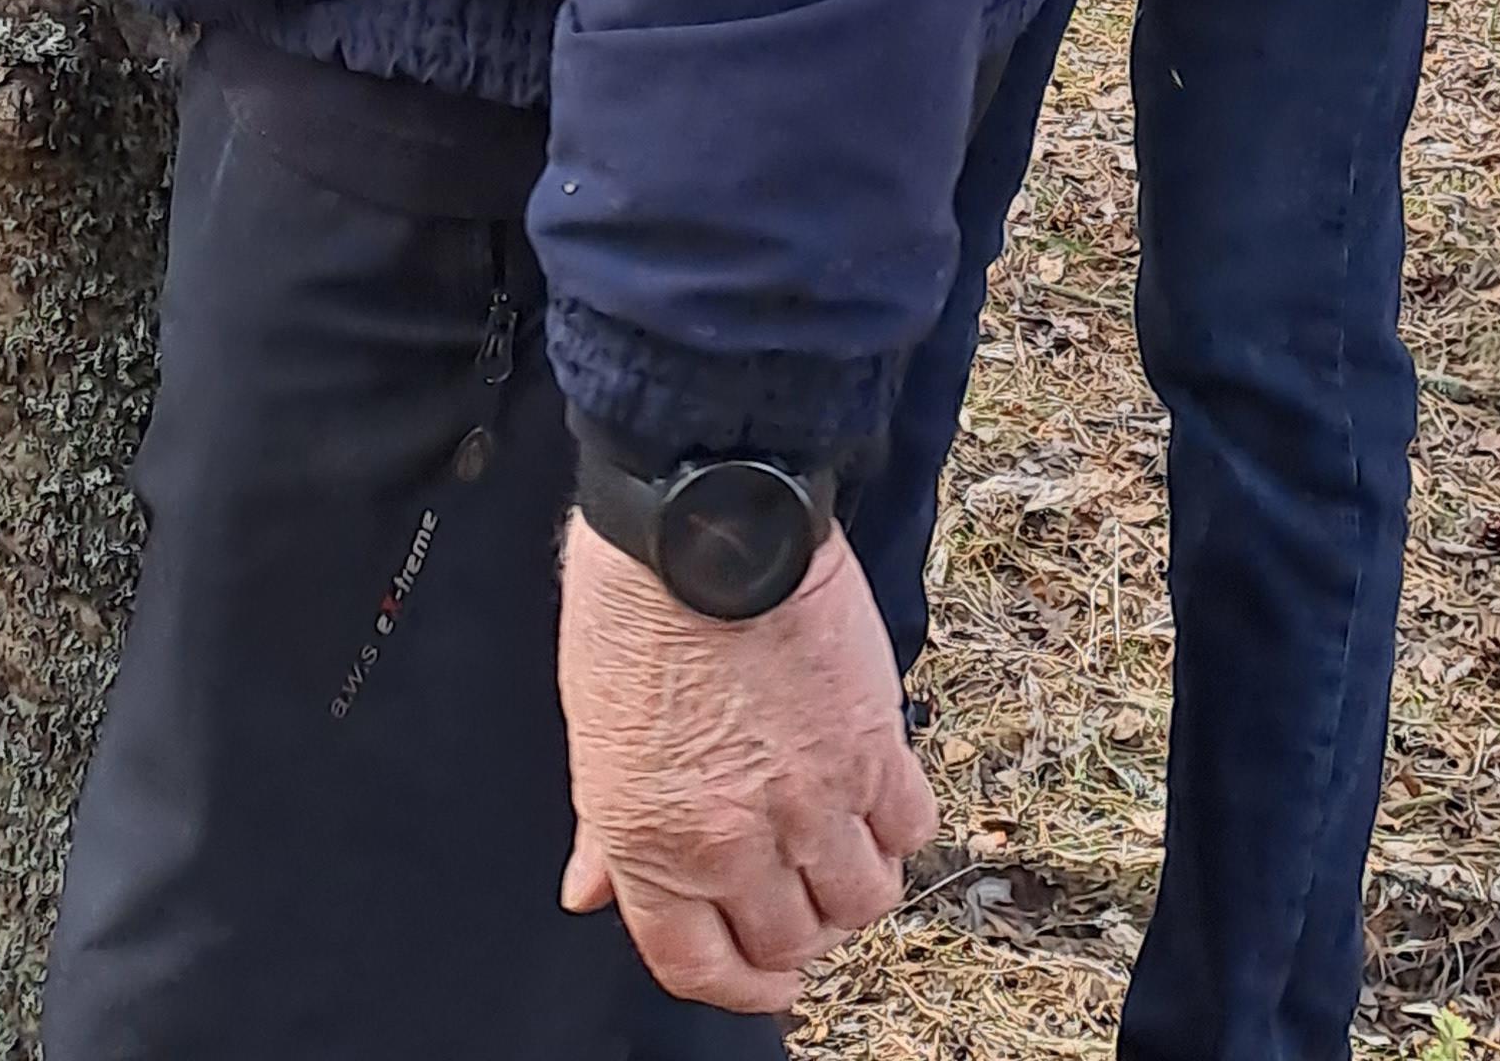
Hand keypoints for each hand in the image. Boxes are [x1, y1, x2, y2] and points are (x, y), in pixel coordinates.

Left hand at [558, 516, 932, 1015]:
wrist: (701, 512)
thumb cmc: (633, 599)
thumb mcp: (590, 723)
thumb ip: (603, 823)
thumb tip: (591, 888)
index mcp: (650, 841)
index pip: (697, 967)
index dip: (737, 988)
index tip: (763, 983)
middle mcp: (735, 839)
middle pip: (789, 941)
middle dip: (796, 935)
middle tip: (801, 903)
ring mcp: (811, 800)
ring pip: (862, 902)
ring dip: (853, 889)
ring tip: (844, 853)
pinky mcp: (873, 747)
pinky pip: (909, 829)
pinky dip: (898, 827)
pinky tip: (878, 801)